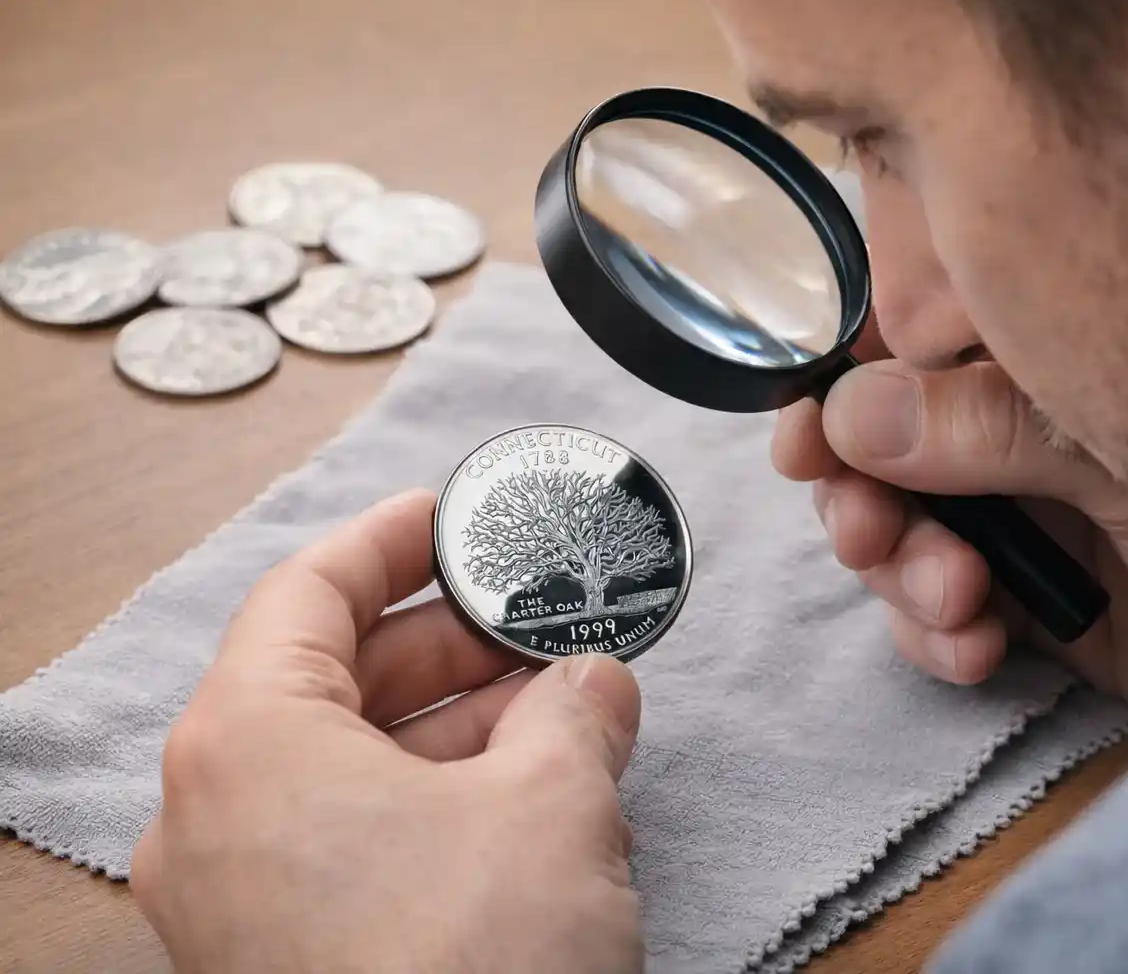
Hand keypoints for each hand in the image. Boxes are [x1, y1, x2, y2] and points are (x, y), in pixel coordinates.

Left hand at [130, 490, 643, 973]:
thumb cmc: (473, 969)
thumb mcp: (552, 804)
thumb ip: (576, 712)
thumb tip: (595, 685)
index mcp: (246, 745)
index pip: (307, 593)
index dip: (392, 541)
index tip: (453, 517)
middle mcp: (215, 819)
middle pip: (331, 683)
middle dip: (451, 647)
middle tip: (539, 623)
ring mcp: (241, 901)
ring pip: (347, 769)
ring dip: (457, 730)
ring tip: (559, 709)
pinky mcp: (286, 960)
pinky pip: (351, 845)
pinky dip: (435, 805)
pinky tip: (528, 799)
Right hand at [774, 361, 1127, 725]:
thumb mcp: (1121, 444)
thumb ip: (987, 425)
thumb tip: (847, 413)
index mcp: (1037, 354)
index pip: (904, 347)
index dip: (835, 386)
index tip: (798, 434)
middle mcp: (1013, 428)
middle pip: (875, 449)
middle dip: (857, 495)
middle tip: (866, 529)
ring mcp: (1017, 516)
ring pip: (893, 534)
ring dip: (896, 570)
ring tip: (954, 596)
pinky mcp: (1028, 604)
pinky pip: (935, 616)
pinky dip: (934, 636)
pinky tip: (976, 647)